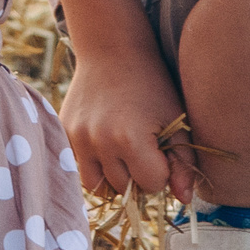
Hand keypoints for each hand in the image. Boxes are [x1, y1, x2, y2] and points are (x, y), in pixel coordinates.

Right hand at [59, 39, 196, 200]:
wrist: (112, 49)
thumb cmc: (152, 85)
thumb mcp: (176, 121)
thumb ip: (184, 164)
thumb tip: (185, 200)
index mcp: (130, 139)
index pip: (151, 185)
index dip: (161, 170)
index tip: (161, 148)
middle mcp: (99, 142)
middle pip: (123, 188)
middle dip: (138, 175)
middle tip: (144, 148)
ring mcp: (77, 137)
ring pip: (97, 185)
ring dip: (113, 176)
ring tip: (123, 152)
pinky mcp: (64, 131)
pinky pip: (79, 166)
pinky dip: (94, 162)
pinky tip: (105, 141)